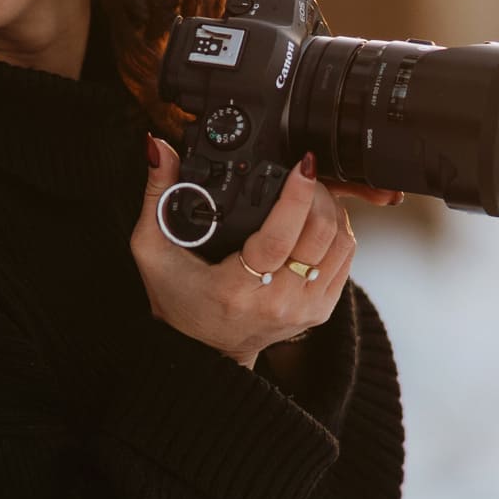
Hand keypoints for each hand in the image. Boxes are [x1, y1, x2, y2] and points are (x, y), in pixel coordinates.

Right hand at [131, 142, 403, 368]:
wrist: (204, 352)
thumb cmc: (178, 301)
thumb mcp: (153, 250)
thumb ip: (157, 195)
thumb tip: (157, 147)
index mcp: (236, 290)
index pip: (280, 236)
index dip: (297, 195)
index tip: (304, 164)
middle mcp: (277, 303)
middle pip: (320, 234)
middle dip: (319, 193)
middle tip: (304, 172)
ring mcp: (304, 309)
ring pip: (341, 244)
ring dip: (333, 210)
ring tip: (313, 192)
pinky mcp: (321, 310)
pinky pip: (346, 260)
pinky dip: (338, 232)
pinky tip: (319, 218)